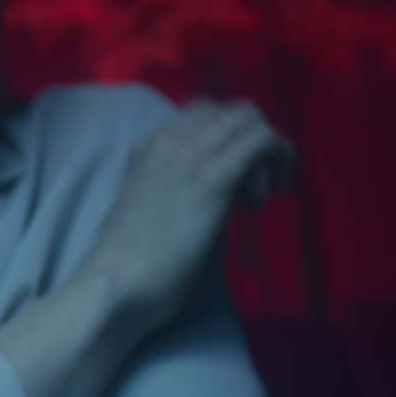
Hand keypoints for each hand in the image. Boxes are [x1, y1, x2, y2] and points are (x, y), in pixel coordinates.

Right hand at [84, 97, 297, 330]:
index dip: (224, 142)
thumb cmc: (125, 263)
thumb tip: (189, 199)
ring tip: (259, 197)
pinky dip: (279, 157)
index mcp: (147, 150)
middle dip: (250, 143)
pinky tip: (278, 187)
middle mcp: (169, 142)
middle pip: (229, 113)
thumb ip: (162, 193)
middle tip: (252, 189)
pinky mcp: (214, 178)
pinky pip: (261, 141)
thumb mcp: (139, 212)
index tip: (228, 182)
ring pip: (249, 120)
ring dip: (268, 152)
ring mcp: (191, 156)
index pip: (199, 117)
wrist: (116, 283)